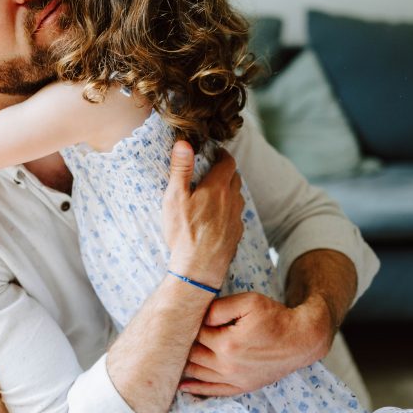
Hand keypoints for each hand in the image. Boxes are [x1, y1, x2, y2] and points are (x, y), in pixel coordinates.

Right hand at [161, 141, 243, 289]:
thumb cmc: (184, 232)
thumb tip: (184, 142)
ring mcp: (236, 218)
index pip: (228, 162)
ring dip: (229, 191)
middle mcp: (232, 200)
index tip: (216, 152)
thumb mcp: (175, 197)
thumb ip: (181, 168)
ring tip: (215, 193)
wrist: (199, 269)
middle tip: (214, 170)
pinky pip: (236, 216)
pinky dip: (229, 210)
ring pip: (237, 197)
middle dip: (226, 171)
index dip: (223, 154)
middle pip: (235, 178)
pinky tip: (217, 218)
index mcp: (218, 187)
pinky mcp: (236, 234)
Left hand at [179, 291, 334, 396]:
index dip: (185, 325)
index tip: (177, 319)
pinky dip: (196, 389)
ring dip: (181, 368)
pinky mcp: (242, 386)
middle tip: (167, 338)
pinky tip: (182, 386)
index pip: (194, 334)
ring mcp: (234, 379)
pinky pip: (213, 391)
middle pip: (191, 356)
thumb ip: (219, 307)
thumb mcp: (248, 302)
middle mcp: (227, 365)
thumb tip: (198, 315)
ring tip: (166, 360)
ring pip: (198, 375)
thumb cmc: (275, 317)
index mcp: (226, 343)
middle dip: (179, 347)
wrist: (301, 339)